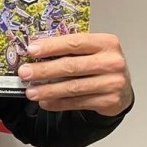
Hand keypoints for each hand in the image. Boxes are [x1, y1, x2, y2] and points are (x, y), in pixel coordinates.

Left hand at [17, 33, 132, 116]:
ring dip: (48, 90)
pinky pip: (77, 102)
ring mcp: (112, 83)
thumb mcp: (91, 50)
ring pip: (73, 87)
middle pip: (71, 66)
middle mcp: (112, 62)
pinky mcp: (109, 101)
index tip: (31, 50)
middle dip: (44, 70)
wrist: (122, 86)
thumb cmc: (100, 63)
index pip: (74, 42)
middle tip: (25, 73)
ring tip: (30, 91)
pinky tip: (45, 102)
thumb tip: (35, 51)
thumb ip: (69, 49)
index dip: (51, 47)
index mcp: (106, 43)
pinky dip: (58, 103)